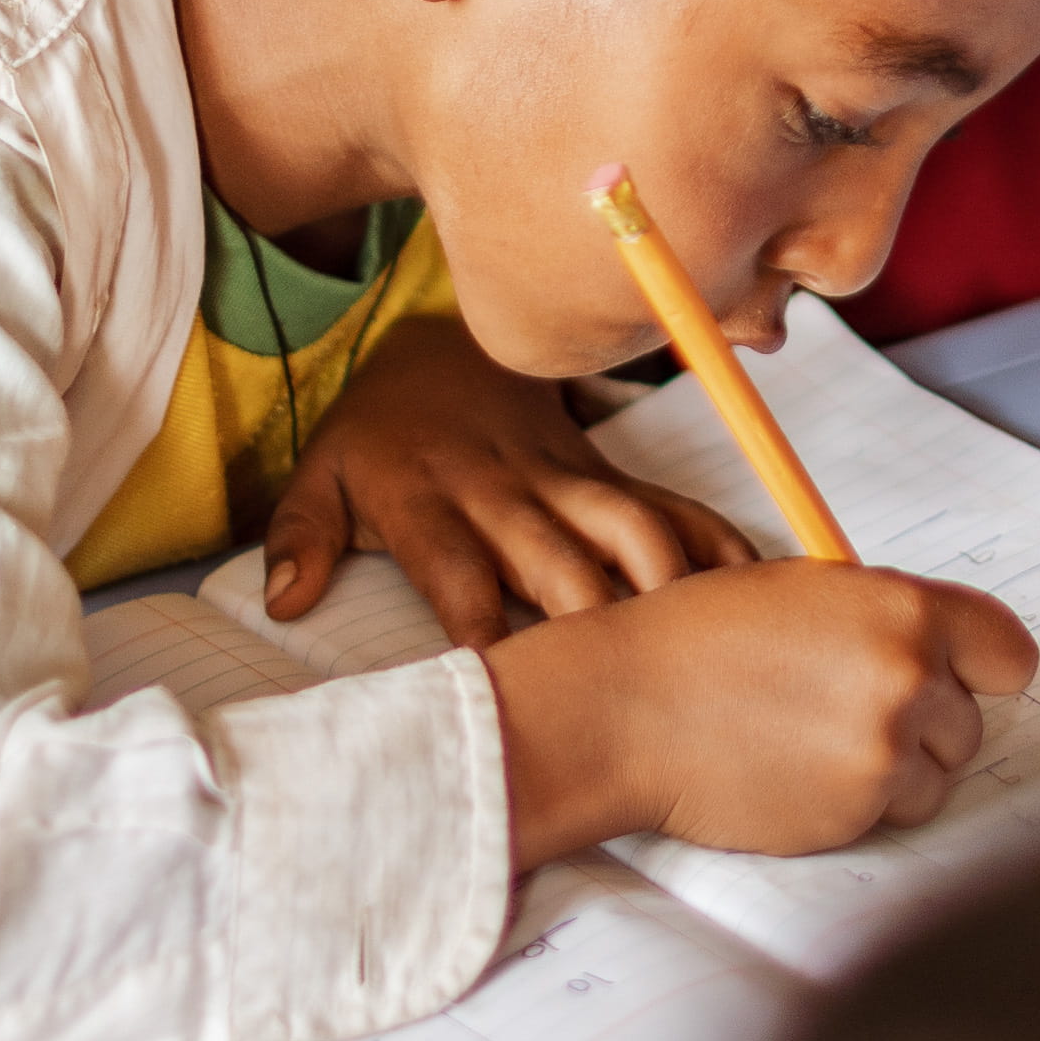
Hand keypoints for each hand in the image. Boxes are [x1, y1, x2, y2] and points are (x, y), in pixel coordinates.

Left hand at [265, 312, 748, 650]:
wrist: (440, 346)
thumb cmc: (374, 436)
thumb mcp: (317, 475)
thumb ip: (300, 536)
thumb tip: (284, 602)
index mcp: (427, 499)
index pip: (457, 571)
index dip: (481, 627)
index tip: (507, 689)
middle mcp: (503, 491)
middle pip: (560, 560)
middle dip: (593, 624)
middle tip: (626, 693)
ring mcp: (564, 477)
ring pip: (629, 525)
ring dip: (667, 583)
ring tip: (706, 651)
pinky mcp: (606, 471)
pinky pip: (670, 503)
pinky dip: (713, 543)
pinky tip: (755, 592)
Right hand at [482, 556, 1037, 869]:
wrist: (626, 708)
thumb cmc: (704, 639)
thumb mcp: (807, 591)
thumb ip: (888, 617)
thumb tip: (950, 653)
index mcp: (906, 610)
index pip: (1008, 653)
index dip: (983, 668)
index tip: (961, 677)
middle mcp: (909, 681)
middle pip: (970, 723)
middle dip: (923, 722)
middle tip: (845, 708)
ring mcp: (884, 755)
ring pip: (934, 777)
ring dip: (893, 770)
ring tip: (813, 740)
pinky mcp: (855, 816)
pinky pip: (887, 816)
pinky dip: (854, 803)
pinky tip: (793, 771)